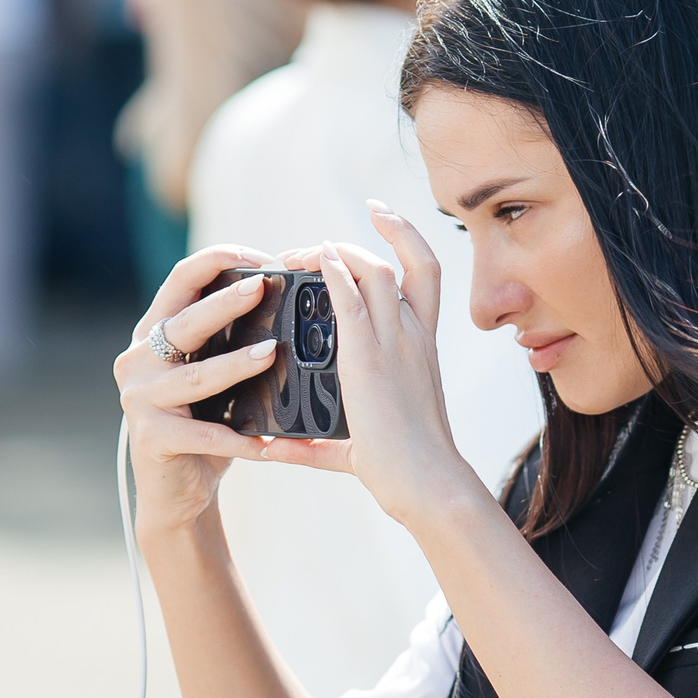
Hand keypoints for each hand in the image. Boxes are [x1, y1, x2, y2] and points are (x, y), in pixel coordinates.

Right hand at [113, 245, 280, 539]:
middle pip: (184, 323)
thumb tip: (287, 306)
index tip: (258, 258)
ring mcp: (139, 399)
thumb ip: (229, 343)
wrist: (177, 494)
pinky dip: (238, 440)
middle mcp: (137, 360)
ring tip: (272, 353)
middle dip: (224, 302)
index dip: (215, 261)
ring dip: (235, 365)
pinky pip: (203, 435)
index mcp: (153, 335)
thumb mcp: (212, 377)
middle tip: (262, 287)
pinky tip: (269, 443)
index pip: (180, 281)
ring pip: (195, 377)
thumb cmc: (204, 427)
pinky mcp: (151, 438)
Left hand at [263, 205, 486, 529]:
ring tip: (296, 257)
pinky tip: (312, 259)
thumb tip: (271, 449)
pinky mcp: (369, 354)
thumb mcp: (356, 447)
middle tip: (314, 248)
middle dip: (358, 240)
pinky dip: (332, 270)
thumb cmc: (403, 470)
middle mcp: (414, 335)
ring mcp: (395, 341)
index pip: (425, 272)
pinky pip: (350, 295)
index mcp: (421, 347)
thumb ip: (314, 443)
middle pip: (394, 261)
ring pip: (371, 268)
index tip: (380, 214)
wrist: (427, 483)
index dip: (406, 235)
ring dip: (332, 253)